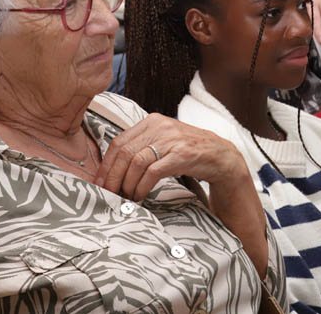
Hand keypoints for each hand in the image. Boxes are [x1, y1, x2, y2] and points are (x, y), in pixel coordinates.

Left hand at [95, 113, 248, 200]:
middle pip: (124, 152)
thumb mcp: (164, 142)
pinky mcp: (181, 155)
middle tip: (109, 194)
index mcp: (151, 121)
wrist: (221, 156)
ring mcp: (171, 140)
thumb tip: (113, 167)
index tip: (100, 182)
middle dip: (113, 177)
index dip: (106, 165)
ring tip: (127, 197)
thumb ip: (142, 146)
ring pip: (136, 162)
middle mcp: (160, 126)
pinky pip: (153, 172)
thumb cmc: (188, 152)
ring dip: (127, 184)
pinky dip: (142, 186)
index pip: (119, 142)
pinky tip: (140, 196)